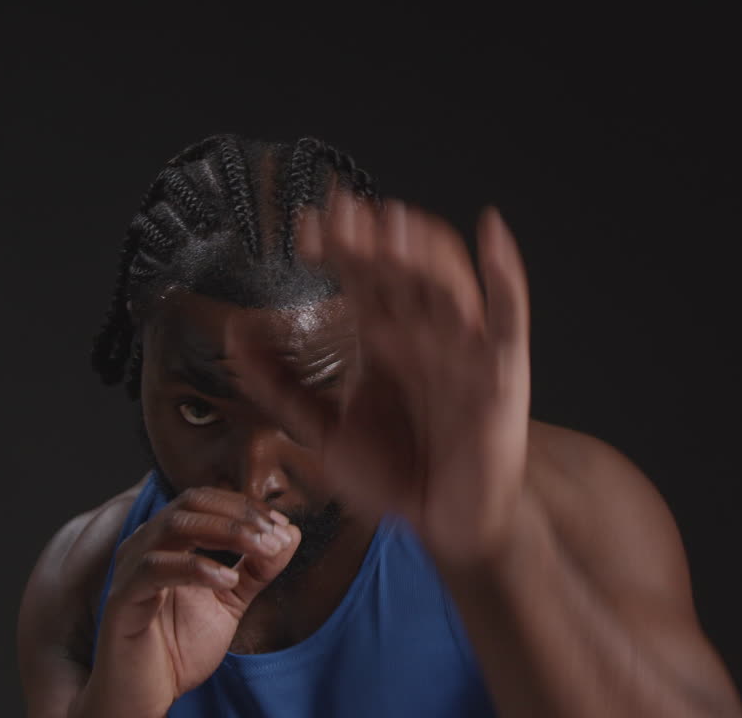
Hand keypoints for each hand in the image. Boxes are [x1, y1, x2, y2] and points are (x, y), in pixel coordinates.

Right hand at [81, 488, 300, 716]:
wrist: (144, 697)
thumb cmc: (178, 648)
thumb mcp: (229, 603)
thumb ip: (256, 570)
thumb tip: (289, 534)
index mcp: (166, 541)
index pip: (207, 501)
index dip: (247, 507)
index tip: (282, 526)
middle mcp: (144, 545)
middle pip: (192, 502)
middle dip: (240, 514)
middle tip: (275, 535)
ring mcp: (129, 569)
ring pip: (175, 525)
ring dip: (227, 532)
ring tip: (261, 549)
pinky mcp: (122, 599)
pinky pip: (156, 568)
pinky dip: (197, 568)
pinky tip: (227, 580)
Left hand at [231, 194, 530, 569]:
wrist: (445, 526)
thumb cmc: (397, 475)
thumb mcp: (324, 431)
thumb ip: (282, 386)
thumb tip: (234, 336)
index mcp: (383, 340)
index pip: (359, 277)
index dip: (335, 247)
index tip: (304, 228)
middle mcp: (422, 334)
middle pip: (398, 270)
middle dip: (371, 240)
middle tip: (342, 216)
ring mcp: (463, 347)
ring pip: (445, 282)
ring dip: (422, 249)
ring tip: (394, 225)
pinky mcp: (499, 371)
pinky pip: (507, 314)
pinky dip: (504, 272)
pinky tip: (490, 231)